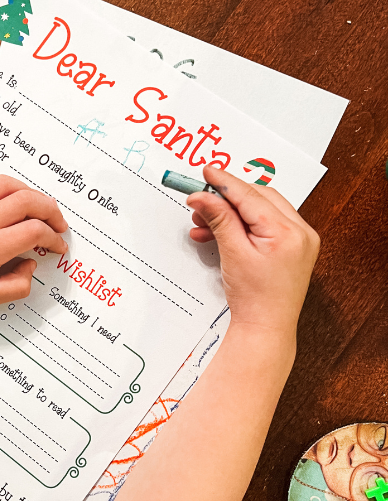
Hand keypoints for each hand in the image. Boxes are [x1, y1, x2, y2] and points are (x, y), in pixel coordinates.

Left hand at [0, 172, 67, 308]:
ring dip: (30, 192)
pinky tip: (9, 194)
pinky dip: (2, 182)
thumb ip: (15, 286)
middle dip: (52, 210)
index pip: (36, 231)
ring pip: (9, 184)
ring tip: (38, 206)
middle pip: (29, 200)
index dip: (54, 238)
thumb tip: (30, 267)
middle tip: (58, 224)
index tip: (57, 247)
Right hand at [186, 166, 318, 334]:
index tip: (206, 172)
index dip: (225, 183)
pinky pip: (266, 224)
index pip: (251, 197)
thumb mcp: (233, 253)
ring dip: (231, 213)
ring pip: (261, 209)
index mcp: (289, 233)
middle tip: (200, 201)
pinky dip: (243, 225)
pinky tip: (219, 233)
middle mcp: (300, 232)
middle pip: (259, 198)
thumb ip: (219, 219)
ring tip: (203, 224)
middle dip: (227, 199)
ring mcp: (300, 239)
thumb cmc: (254, 299)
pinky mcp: (293, 247)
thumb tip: (202, 196)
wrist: (265, 328)